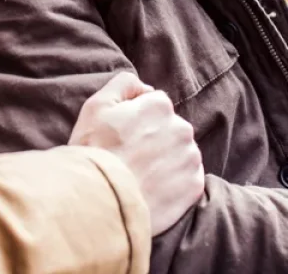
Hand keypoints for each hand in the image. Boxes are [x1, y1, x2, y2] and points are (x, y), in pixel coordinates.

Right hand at [69, 72, 204, 234]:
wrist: (100, 203)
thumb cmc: (94, 152)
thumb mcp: (96, 105)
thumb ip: (124, 83)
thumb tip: (146, 88)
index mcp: (160, 106)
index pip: (154, 104)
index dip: (136, 118)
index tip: (122, 135)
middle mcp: (181, 128)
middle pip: (169, 128)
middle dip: (154, 138)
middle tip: (130, 156)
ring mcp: (190, 158)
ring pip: (180, 152)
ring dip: (165, 159)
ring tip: (140, 174)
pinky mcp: (194, 186)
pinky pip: (187, 177)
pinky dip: (174, 182)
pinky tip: (152, 187)